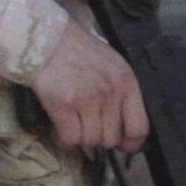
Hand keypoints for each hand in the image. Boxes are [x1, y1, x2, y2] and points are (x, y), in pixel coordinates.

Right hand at [31, 28, 146, 153]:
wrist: (45, 39)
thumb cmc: (77, 51)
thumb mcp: (112, 64)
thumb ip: (121, 92)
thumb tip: (124, 127)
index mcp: (126, 82)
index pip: (139, 128)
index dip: (130, 144)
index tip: (122, 146)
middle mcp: (110, 92)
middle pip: (111, 139)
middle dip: (98, 137)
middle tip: (86, 125)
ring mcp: (87, 99)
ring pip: (90, 141)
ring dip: (79, 136)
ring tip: (71, 121)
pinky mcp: (64, 105)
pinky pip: (69, 139)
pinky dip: (62, 138)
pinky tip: (58, 126)